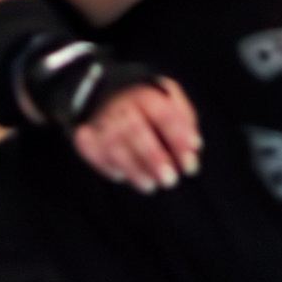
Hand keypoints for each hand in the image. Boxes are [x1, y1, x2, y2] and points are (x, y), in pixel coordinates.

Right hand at [71, 78, 200, 192]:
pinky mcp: (86, 137)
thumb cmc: (147, 106)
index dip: (178, 140)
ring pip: (113, 146)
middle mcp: (121, 107)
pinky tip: (121, 176)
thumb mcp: (170, 99)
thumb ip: (185, 120)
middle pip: (135, 130)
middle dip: (154, 157)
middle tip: (170, 180)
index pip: (164, 115)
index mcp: (145, 95)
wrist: (105, 95)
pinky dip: (107, 167)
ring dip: (133, 169)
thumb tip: (195, 145)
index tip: (190, 165)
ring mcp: (102, 122)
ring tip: (151, 186)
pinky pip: (93, 153)